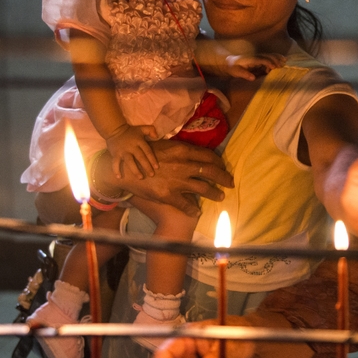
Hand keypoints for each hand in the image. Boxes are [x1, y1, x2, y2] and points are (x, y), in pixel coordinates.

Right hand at [94, 139, 232, 217]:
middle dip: (224, 178)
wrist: (127, 170)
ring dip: (215, 193)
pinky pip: (186, 205)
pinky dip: (193, 209)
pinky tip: (197, 212)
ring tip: (221, 196)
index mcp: (183, 151)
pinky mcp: (169, 196)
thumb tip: (195, 155)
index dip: (219, 163)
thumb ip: (181, 151)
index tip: (223, 167)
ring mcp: (177, 182)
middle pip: (211, 172)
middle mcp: (184, 166)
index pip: (208, 156)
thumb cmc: (143, 154)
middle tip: (231, 183)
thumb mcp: (164, 146)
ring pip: (204, 189)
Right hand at [106, 124, 157, 179]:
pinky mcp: (115, 154)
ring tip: (140, 177)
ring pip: (130, 162)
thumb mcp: (141, 128)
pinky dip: (116, 170)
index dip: (152, 159)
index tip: (156, 167)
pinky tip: (119, 177)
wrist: (114, 130)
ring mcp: (123, 151)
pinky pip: (115, 163)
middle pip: (140, 157)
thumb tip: (156, 136)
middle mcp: (132, 147)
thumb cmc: (130, 131)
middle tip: (151, 175)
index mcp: (139, 141)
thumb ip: (151, 130)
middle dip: (146, 166)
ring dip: (135, 170)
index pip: (147, 151)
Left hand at [221, 52, 286, 80]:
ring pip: (269, 56)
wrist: (229, 62)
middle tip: (283, 64)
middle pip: (267, 56)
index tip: (274, 67)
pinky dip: (274, 59)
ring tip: (285, 60)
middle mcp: (255, 57)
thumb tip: (253, 78)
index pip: (262, 60)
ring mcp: (257, 57)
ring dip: (276, 58)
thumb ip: (244, 74)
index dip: (268, 63)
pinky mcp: (258, 60)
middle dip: (275, 59)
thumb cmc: (232, 67)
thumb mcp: (236, 72)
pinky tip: (280, 62)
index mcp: (251, 59)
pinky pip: (267, 59)